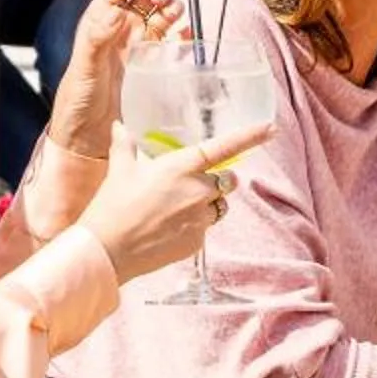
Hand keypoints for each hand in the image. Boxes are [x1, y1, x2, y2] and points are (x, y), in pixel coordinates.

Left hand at [42, 0, 183, 156]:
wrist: (87, 136)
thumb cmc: (77, 102)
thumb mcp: (85, 69)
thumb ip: (97, 40)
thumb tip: (112, 10)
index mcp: (99, 21)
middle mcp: (118, 27)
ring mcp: (135, 43)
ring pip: (158, 11)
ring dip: (170, 4)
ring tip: (174, 11)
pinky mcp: (150, 60)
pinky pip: (168, 36)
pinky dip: (179, 29)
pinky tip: (184, 31)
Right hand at [79, 119, 277, 282]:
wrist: (106, 251)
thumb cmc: (112, 206)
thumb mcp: (119, 170)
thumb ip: (125, 145)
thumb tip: (119, 126)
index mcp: (182, 167)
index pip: (225, 148)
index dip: (250, 137)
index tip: (270, 128)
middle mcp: (198, 191)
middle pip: (225, 181)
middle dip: (215, 181)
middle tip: (189, 186)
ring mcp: (200, 219)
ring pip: (218, 207)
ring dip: (207, 204)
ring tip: (175, 209)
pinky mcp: (197, 242)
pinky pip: (205, 229)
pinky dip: (194, 226)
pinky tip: (168, 229)